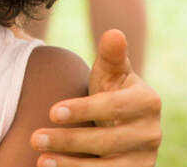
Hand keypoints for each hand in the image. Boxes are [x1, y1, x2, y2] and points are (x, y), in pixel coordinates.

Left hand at [31, 30, 160, 166]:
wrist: (123, 123)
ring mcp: (146, 158)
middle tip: (34, 139)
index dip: (82, 110)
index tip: (50, 111)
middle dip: (68, 141)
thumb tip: (114, 33)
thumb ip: (111, 55)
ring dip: (72, 166)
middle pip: (107, 141)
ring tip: (41, 160)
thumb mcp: (111, 72)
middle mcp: (152, 133)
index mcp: (148, 101)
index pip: (112, 107)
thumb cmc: (112, 91)